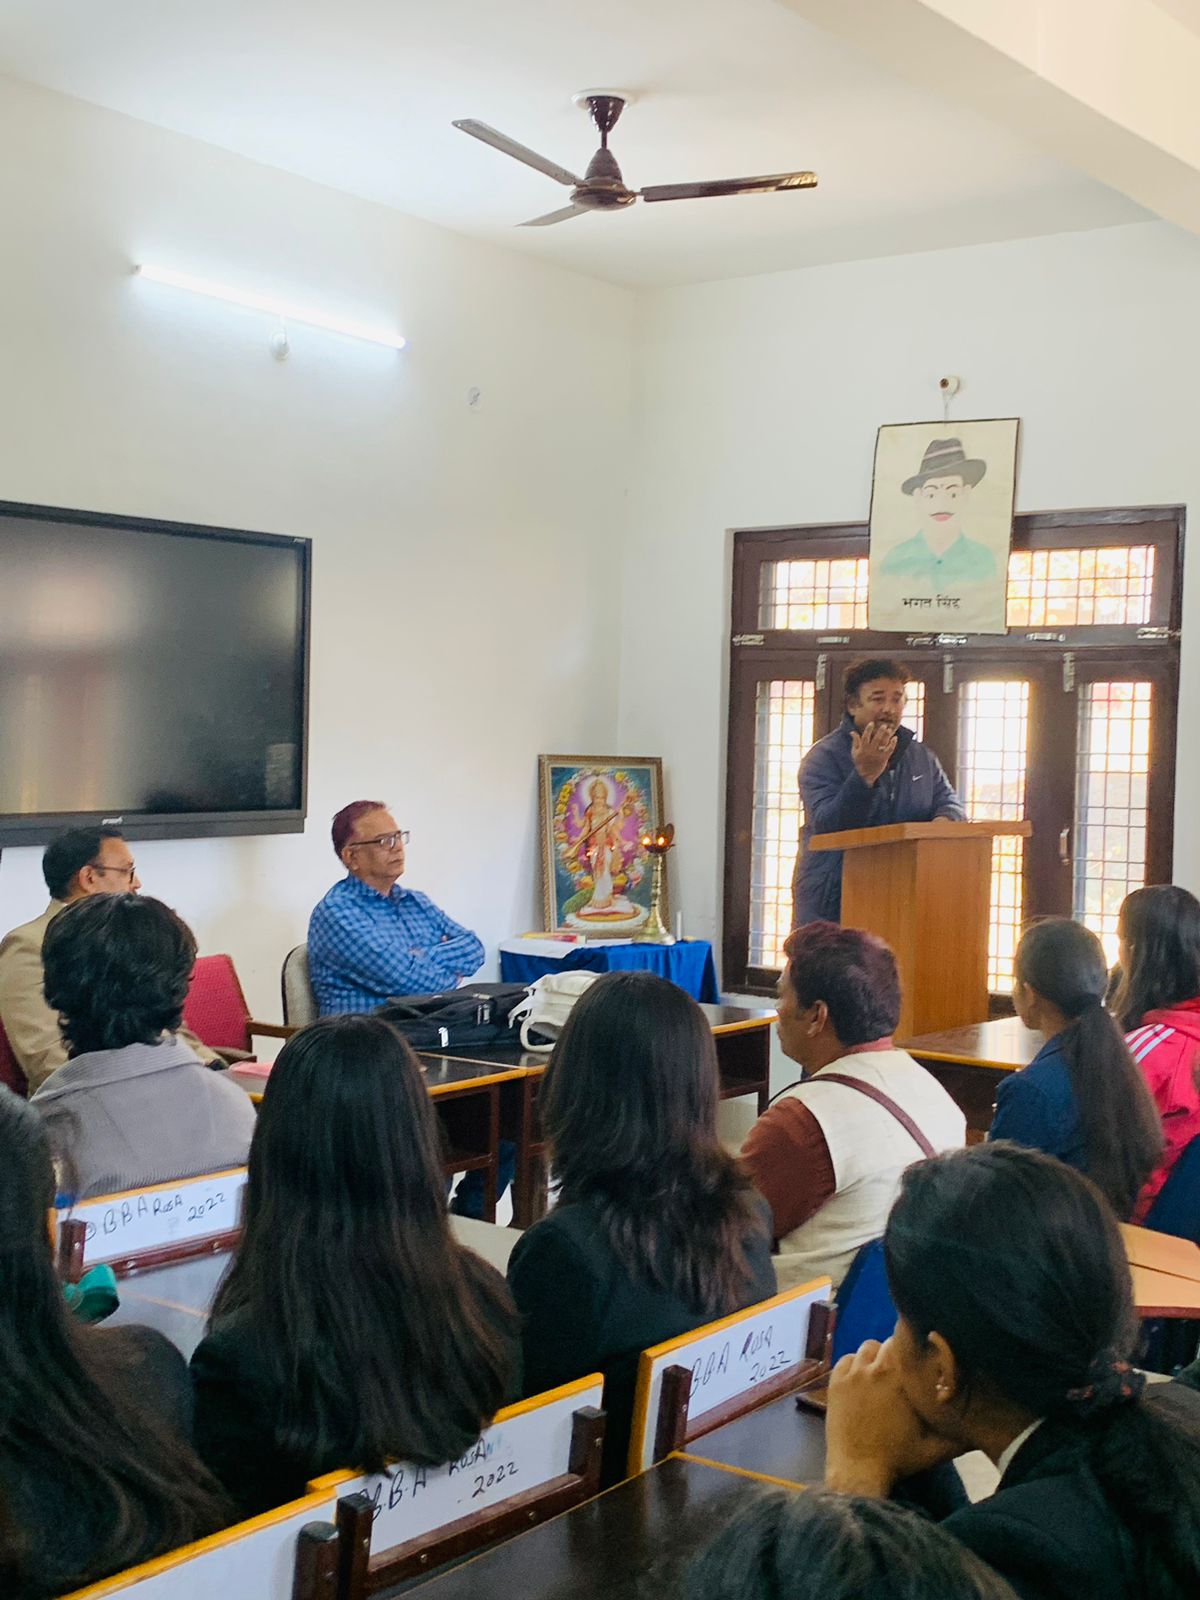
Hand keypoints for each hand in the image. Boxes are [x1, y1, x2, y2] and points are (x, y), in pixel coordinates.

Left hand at [824, 1339, 958, 1497]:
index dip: (916, 1349)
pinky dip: (854, 1365)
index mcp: (900, 1378)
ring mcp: (852, 1374)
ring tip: (882, 1375)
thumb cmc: (898, 1459)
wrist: (858, 1470)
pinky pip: (846, 1360)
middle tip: (903, 1371)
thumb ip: (959, 1436)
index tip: (920, 1359)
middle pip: (888, 1343)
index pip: (909, 1343)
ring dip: (876, 1358)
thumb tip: (980, 1429)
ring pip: (867, 1349)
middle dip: (897, 1354)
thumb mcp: (934, 1449)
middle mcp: (875, 1368)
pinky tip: (861, 1380)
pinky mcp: (835, 1382)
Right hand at [851, 721, 896, 785]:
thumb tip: (852, 732)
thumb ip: (855, 741)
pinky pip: (889, 750)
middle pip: (876, 739)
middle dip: (880, 732)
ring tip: (890, 730)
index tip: (871, 723)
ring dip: (887, 736)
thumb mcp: (854, 752)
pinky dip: (893, 744)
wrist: (865, 775)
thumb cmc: (859, 763)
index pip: (865, 736)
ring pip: (883, 743)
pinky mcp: (884, 758)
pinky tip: (895, 738)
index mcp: (863, 748)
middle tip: (884, 725)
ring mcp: (878, 754)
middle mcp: (871, 750)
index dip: (868, 729)